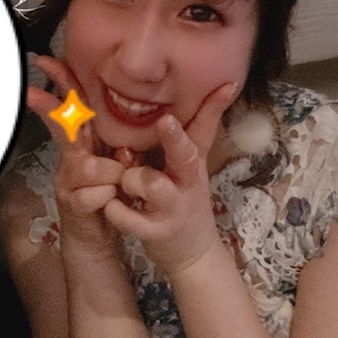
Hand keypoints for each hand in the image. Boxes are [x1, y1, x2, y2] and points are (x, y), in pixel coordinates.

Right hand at [28, 55, 125, 258]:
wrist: (99, 239)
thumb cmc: (110, 195)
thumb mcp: (119, 164)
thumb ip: (120, 147)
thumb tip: (129, 136)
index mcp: (86, 143)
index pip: (74, 107)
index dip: (61, 83)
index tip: (45, 61)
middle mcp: (72, 157)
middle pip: (63, 126)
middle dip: (50, 107)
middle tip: (31, 91)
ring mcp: (68, 179)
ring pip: (88, 166)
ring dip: (113, 174)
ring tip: (122, 185)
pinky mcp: (71, 203)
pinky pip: (94, 194)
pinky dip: (109, 198)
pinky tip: (111, 204)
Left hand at [103, 83, 237, 276]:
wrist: (193, 252)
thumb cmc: (183, 198)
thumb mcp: (191, 166)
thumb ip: (186, 136)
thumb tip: (209, 92)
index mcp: (193, 162)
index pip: (205, 129)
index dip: (213, 107)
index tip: (225, 85)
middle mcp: (187, 181)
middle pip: (186, 155)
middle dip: (175, 138)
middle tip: (165, 121)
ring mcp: (173, 207)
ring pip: (151, 183)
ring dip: (132, 178)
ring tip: (125, 181)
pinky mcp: (156, 232)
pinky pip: (130, 218)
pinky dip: (117, 211)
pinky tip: (111, 205)